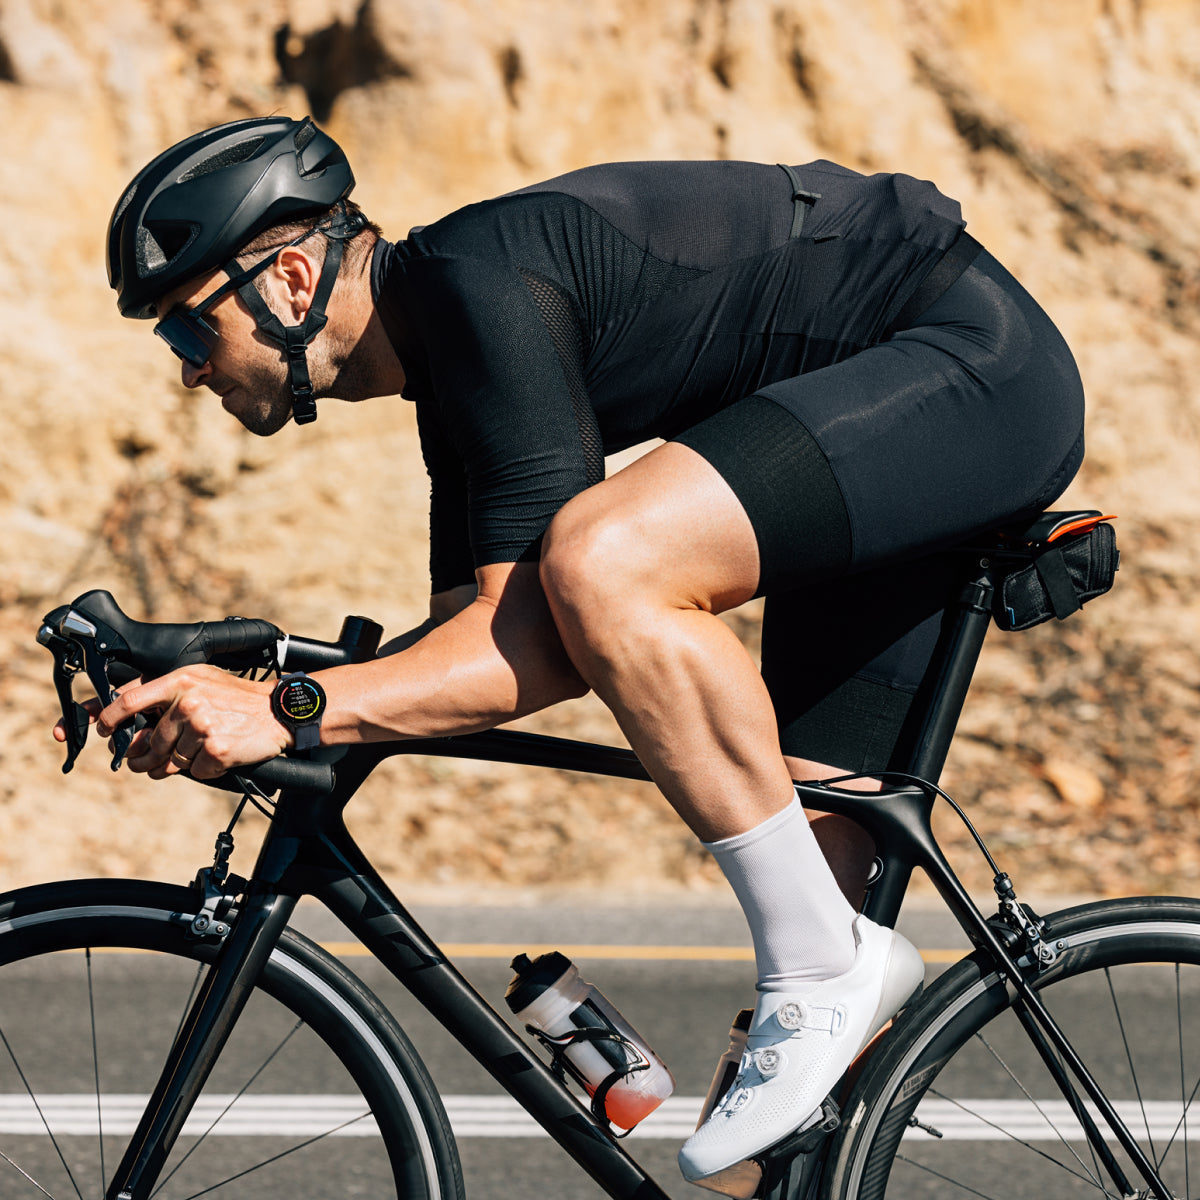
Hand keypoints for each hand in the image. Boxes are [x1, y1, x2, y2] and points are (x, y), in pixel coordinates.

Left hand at [94, 665, 288, 779]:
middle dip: (143, 758)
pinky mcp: (216, 750)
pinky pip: (195, 772)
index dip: (109, 719)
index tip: (105, 731)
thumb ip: (167, 692)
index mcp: (181, 681)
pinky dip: (204, 770)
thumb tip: (131, 716)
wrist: (279, 711)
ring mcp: (202, 727)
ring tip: (191, 757)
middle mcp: (188, 703)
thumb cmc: (239, 697)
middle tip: (142, 763)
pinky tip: (217, 757)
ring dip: (176, 766)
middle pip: (150, 741)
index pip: (130, 701)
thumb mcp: (203, 679)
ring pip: (171, 761)